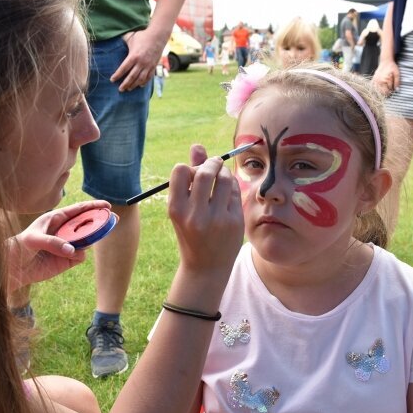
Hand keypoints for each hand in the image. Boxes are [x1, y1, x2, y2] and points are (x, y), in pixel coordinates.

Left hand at [5, 200, 110, 290]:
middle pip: (86, 224)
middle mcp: (64, 231)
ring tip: (92, 238)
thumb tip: (72, 250)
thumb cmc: (20, 247)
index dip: (92, 206)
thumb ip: (52, 243)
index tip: (106, 205)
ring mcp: (67, 246)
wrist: (14, 268)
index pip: (78, 210)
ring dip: (91, 239)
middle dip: (99, 221)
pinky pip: (80, 256)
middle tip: (112, 219)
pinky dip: (79, 255)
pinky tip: (72, 255)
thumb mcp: (32, 240)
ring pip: (86, 241)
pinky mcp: (67, 260)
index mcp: (56, 219)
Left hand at [111, 29, 167, 91]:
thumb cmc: (143, 36)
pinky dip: (144, 82)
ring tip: (128, 89)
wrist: (158, 35)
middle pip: (131, 76)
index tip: (112, 80)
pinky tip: (140, 85)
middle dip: (125, 84)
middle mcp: (141, 62)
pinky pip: (149, 77)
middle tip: (120, 89)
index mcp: (134, 56)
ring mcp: (148, 65)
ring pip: (140, 79)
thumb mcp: (131, 37)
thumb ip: (123, 41)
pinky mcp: (154, 66)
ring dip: (134, 85)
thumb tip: (114, 41)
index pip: (124, 68)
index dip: (117, 75)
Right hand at [167, 144, 243, 275]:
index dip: (188, 167)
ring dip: (224, 172)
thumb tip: (197, 145)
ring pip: (224, 179)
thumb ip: (189, 177)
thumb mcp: (183, 208)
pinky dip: (232, 186)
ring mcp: (216, 219)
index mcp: (176, 209)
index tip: (193, 173)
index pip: (180, 171)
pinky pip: (236, 192)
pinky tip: (228, 194)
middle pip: (204, 172)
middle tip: (214, 165)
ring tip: (221, 178)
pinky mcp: (234, 221)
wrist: (206, 267)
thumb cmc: (192, 233)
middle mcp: (194, 214)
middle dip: (211, 163)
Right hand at [372, 59, 399, 96]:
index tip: (393, 89)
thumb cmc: (392, 67)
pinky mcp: (373, 80)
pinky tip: (381, 86)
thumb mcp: (397, 73)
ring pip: (378, 90)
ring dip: (382, 91)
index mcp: (385, 80)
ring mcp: (375, 81)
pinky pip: (375, 87)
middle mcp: (379, 81)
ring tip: (386, 87)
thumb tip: (397, 90)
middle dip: (387, 91)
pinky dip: (378, 88)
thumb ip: (397, 82)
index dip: (391, 90)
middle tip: (390, 89)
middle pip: (382, 92)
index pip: (388, 90)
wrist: (385, 61)